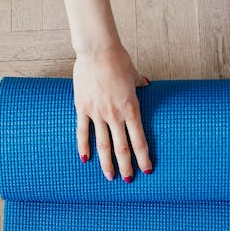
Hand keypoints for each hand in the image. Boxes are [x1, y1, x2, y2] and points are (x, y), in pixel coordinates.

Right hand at [73, 47, 151, 180]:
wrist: (97, 51)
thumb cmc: (118, 60)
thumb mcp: (133, 73)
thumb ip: (139, 83)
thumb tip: (146, 83)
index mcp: (131, 109)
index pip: (139, 140)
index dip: (143, 157)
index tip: (147, 170)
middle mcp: (115, 115)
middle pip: (122, 147)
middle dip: (126, 166)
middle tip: (129, 180)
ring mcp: (98, 113)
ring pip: (103, 144)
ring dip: (107, 163)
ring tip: (110, 177)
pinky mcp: (82, 108)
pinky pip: (83, 131)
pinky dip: (84, 146)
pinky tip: (85, 159)